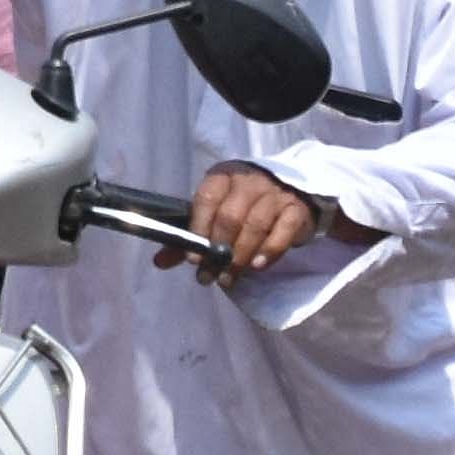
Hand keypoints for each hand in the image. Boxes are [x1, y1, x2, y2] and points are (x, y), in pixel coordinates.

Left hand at [156, 162, 363, 282]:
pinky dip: (269, 251)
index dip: (199, 228)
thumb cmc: (244, 207)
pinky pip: (283, 231)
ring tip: (230, 278)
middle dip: (219, 251)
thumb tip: (159, 262)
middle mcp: (249, 181)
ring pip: (256, 225)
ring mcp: (275, 194)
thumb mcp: (214, 215)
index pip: (208, 197)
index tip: (194, 258)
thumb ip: (189, 238)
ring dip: (240, 256)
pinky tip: (257, 266)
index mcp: (223, 177)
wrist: (289, 194)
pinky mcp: (295, 210)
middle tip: (211, 275)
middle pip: (231, 215)